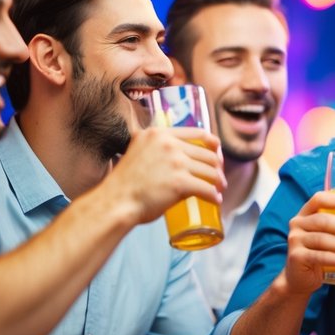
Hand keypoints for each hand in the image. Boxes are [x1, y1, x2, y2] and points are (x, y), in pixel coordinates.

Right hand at [105, 126, 225, 225]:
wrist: (115, 202)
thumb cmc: (125, 183)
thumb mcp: (139, 152)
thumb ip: (154, 149)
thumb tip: (176, 156)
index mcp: (159, 134)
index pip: (197, 132)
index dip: (213, 143)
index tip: (217, 152)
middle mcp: (169, 144)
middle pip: (207, 154)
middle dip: (218, 166)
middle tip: (219, 177)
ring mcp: (175, 162)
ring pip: (211, 171)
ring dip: (219, 181)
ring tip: (220, 189)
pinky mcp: (180, 182)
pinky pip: (207, 189)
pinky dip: (214, 196)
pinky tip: (216, 200)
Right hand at [280, 191, 334, 296]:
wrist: (300, 278)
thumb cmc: (322, 253)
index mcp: (308, 213)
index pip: (319, 199)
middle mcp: (299, 223)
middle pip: (323, 220)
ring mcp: (295, 240)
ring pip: (322, 239)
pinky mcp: (296, 257)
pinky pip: (317, 256)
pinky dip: (334, 258)